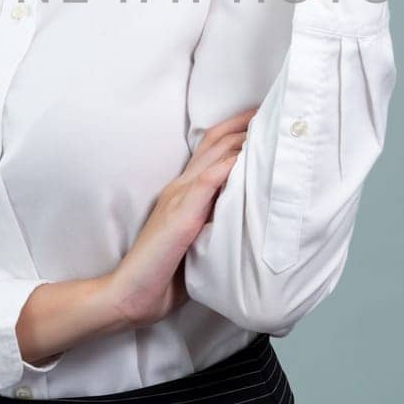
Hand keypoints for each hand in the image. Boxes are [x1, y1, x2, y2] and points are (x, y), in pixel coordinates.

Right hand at [103, 105, 259, 328]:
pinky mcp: (180, 216)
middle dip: (244, 122)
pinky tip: (246, 156)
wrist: (130, 295)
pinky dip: (228, 165)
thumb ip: (214, 225)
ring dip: (242, 137)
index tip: (265, 120)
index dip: (236, 131)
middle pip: (214, 141)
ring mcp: (178, 199)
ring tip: (269, 122)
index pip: (211, 150)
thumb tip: (247, 221)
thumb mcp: (196, 243)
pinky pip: (206, 182)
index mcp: (183, 193)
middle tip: (274, 108)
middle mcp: (180, 188)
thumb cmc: (163, 277)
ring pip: (214, 154)